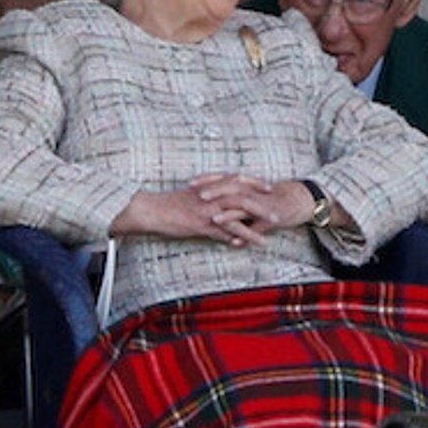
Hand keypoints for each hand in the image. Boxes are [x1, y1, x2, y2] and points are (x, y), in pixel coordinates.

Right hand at [115, 175, 272, 246]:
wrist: (151, 209)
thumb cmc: (171, 204)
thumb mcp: (193, 197)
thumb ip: (210, 200)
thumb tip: (221, 207)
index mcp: (210, 187)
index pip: (238, 180)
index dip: (255, 183)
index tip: (269, 187)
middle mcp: (211, 197)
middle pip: (242, 198)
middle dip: (261, 207)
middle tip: (276, 214)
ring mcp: (206, 210)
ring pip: (235, 218)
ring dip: (252, 229)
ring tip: (265, 239)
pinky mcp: (199, 224)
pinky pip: (219, 233)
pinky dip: (232, 240)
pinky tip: (243, 247)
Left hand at [193, 175, 318, 236]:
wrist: (300, 201)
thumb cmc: (271, 200)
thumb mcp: (250, 199)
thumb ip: (233, 204)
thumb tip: (216, 211)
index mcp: (246, 186)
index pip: (223, 179)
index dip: (207, 180)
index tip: (190, 183)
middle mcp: (253, 192)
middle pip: (230, 188)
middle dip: (214, 191)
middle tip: (197, 194)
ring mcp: (262, 204)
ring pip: (243, 206)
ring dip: (228, 213)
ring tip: (213, 219)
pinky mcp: (272, 217)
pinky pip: (258, 226)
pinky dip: (247, 234)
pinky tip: (235, 244)